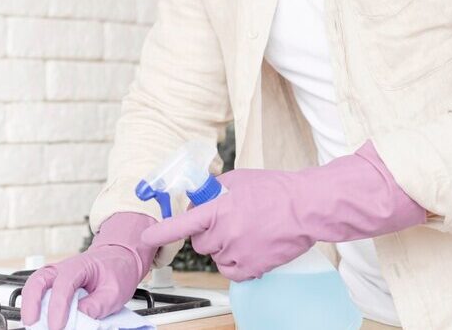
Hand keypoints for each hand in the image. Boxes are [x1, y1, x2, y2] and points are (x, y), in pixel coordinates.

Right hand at [20, 212, 155, 329]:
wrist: (118, 258)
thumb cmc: (116, 270)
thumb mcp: (115, 291)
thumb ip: (98, 305)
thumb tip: (81, 317)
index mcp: (80, 266)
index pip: (64, 285)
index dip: (58, 307)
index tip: (57, 326)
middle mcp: (63, 268)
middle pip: (38, 281)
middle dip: (31, 304)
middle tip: (32, 324)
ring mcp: (56, 275)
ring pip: (34, 285)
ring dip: (30, 305)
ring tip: (32, 324)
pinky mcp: (54, 285)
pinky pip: (39, 292)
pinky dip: (35, 306)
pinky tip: (39, 319)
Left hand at [140, 140, 426, 280]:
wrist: (305, 207)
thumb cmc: (275, 189)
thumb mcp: (239, 180)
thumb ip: (215, 191)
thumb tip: (200, 198)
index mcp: (219, 209)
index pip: (182, 224)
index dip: (161, 232)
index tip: (146, 237)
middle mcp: (225, 233)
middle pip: (200, 243)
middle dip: (208, 234)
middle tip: (228, 222)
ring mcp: (239, 253)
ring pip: (216, 257)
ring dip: (224, 247)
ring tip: (247, 231)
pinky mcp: (253, 268)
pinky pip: (231, 270)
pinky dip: (236, 262)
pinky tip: (250, 246)